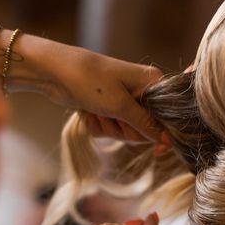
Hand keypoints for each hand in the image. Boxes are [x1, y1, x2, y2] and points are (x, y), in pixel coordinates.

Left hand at [39, 44, 163, 140]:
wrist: (55, 72)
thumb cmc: (90, 81)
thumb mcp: (120, 105)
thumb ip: (146, 124)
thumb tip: (169, 140)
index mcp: (152, 83)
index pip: (166, 118)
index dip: (159, 134)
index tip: (158, 152)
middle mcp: (140, 91)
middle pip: (144, 129)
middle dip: (124, 129)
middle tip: (110, 115)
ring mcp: (122, 100)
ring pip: (124, 132)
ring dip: (107, 127)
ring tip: (95, 109)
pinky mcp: (105, 107)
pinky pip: (107, 129)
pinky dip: (95, 124)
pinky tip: (86, 110)